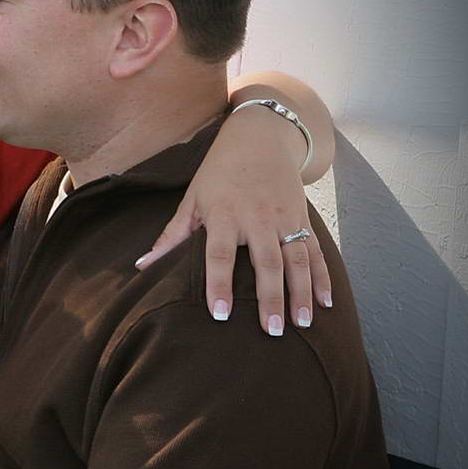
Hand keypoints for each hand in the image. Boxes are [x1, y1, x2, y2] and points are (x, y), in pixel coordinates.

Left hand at [136, 104, 332, 334]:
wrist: (261, 136)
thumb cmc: (219, 172)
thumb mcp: (192, 199)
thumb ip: (171, 236)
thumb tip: (142, 266)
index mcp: (224, 214)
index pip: (219, 255)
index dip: (219, 284)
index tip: (220, 314)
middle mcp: (257, 217)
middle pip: (266, 263)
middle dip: (270, 299)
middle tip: (271, 332)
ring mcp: (285, 218)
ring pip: (297, 260)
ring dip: (301, 294)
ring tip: (302, 325)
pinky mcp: (304, 218)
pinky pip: (316, 251)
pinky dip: (322, 277)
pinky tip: (325, 302)